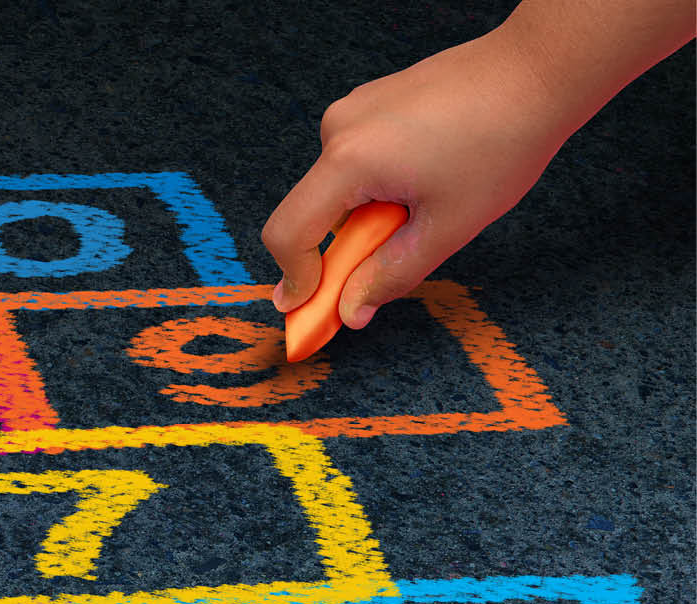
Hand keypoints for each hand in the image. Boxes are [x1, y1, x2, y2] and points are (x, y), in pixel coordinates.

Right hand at [262, 27, 569, 327]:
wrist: (536, 70)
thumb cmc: (501, 141)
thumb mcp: (446, 229)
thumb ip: (389, 277)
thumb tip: (350, 311)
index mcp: (349, 159)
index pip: (289, 234)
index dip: (294, 281)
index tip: (308, 311)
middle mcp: (339, 128)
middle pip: (312, 215)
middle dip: (343, 251)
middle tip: (394, 260)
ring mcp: (354, 110)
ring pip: (336, 191)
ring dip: (366, 220)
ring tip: (425, 207)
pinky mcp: (371, 103)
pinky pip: (354, 164)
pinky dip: (375, 191)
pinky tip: (425, 182)